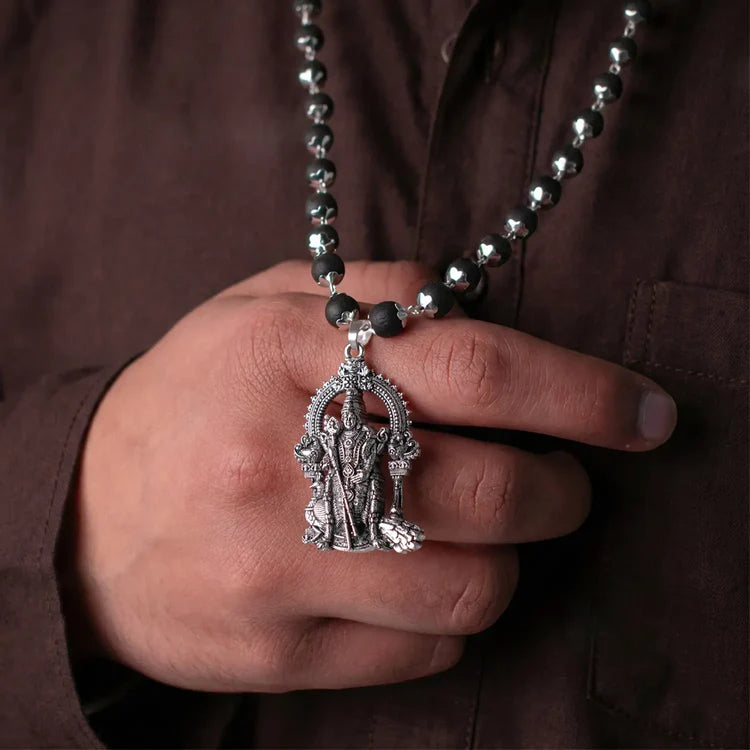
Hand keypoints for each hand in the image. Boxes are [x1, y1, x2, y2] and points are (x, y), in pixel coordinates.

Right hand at [64, 260, 675, 691]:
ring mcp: (280, 569)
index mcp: (285, 359)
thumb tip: (475, 305)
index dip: (581, 392)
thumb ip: (369, 294)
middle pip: (491, 492)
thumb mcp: (257, 309)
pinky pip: (422, 652)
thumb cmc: (190, 399)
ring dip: (507, 561)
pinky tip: (410, 584)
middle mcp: (284, 464)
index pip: (474, 369)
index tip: (646, 414)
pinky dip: (448, 620)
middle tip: (559, 481)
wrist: (83, 518)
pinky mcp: (277, 651)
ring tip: (479, 533)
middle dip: (560, 491)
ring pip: (470, 588)